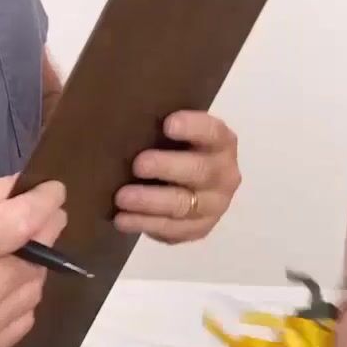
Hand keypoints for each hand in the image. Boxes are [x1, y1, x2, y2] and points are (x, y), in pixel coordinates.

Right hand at [0, 175, 66, 346]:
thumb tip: (22, 186)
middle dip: (45, 231)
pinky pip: (23, 319)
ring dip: (33, 265)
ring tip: (17, 250)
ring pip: (34, 290)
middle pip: (35, 259)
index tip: (54, 191)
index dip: (45, 203)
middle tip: (43, 216)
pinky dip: (20, 297)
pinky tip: (3, 283)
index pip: (20, 224)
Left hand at [113, 111, 240, 242]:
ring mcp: (214, 206)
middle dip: (167, 167)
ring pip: (184, 205)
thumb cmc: (175, 149)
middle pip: (200, 171)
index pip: (213, 132)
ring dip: (151, 201)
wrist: (189, 184)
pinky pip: (173, 230)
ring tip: (122, 198)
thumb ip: (161, 125)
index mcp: (222, 142)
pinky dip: (145, 224)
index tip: (167, 125)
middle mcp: (224, 174)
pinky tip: (122, 219)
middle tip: (138, 165)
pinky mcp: (199, 229)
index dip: (193, 127)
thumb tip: (124, 116)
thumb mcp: (176, 134)